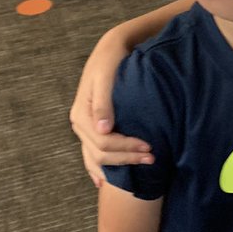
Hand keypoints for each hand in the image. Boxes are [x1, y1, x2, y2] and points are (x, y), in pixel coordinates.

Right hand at [69, 30, 153, 186]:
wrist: (111, 50)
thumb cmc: (111, 61)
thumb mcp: (106, 78)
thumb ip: (104, 104)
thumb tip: (103, 130)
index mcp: (81, 114)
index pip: (102, 142)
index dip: (125, 148)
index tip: (149, 147)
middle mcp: (80, 123)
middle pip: (100, 153)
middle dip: (126, 158)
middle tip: (152, 158)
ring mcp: (85, 127)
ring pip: (96, 157)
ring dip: (118, 166)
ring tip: (142, 167)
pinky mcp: (92, 127)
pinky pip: (91, 154)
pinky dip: (97, 169)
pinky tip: (104, 181)